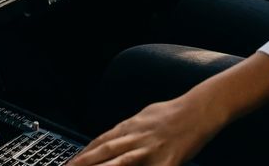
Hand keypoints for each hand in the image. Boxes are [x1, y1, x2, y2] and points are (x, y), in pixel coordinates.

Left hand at [67, 94, 224, 165]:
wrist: (200, 109)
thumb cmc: (174, 112)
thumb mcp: (146, 115)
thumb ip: (129, 127)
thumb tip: (113, 134)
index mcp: (131, 126)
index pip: (101, 141)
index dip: (83, 153)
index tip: (69, 163)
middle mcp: (136, 137)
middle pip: (104, 152)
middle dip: (83, 163)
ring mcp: (150, 149)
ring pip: (120, 162)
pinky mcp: (167, 160)